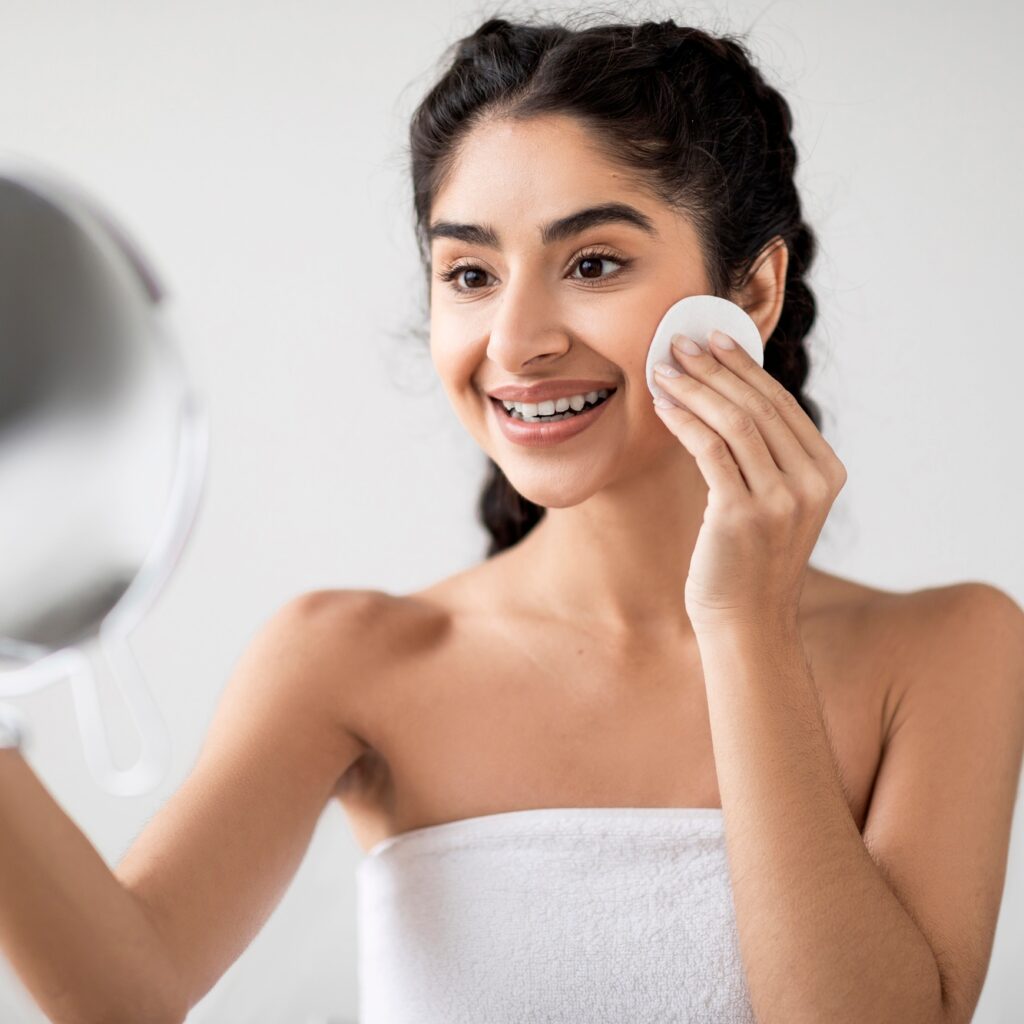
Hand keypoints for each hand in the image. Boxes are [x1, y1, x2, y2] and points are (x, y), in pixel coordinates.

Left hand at [652, 329, 846, 634]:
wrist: (746, 623)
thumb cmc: (750, 561)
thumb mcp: (775, 503)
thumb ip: (768, 458)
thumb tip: (730, 399)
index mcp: (827, 472)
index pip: (780, 404)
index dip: (745, 366)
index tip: (714, 339)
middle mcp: (812, 482)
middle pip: (758, 405)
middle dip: (715, 367)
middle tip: (680, 342)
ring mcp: (781, 499)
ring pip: (734, 422)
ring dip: (695, 388)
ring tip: (663, 367)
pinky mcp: (742, 514)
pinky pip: (710, 450)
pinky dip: (683, 421)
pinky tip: (662, 405)